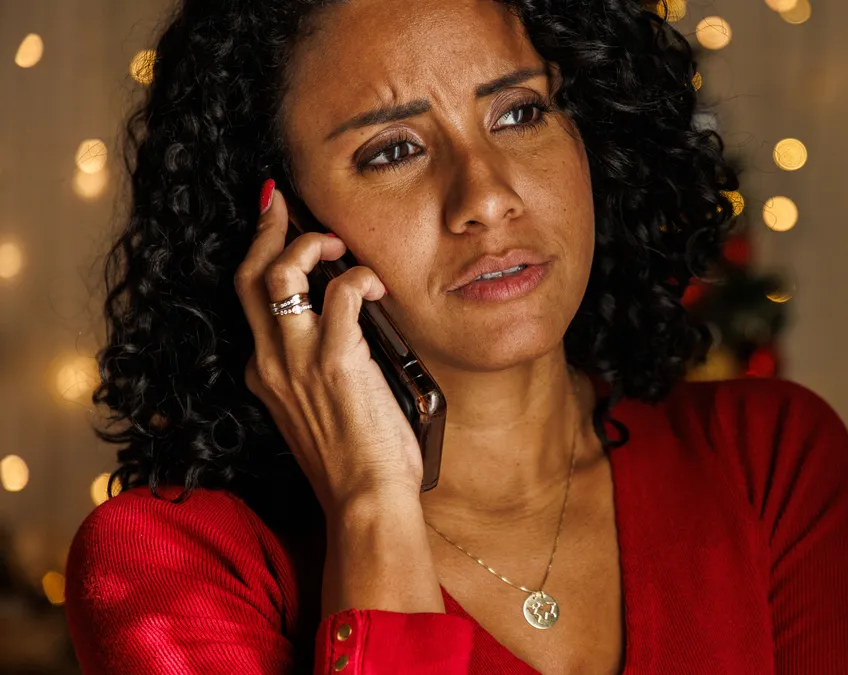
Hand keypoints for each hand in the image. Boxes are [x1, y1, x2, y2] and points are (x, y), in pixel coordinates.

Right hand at [234, 181, 423, 514]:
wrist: (362, 501)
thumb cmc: (353, 463)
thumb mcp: (319, 413)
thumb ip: (319, 373)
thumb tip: (350, 332)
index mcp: (264, 375)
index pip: (249, 303)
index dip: (261, 257)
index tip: (276, 228)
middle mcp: (271, 364)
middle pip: (250, 277)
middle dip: (266, 230)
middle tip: (283, 201)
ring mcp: (298, 362)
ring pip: (280, 276)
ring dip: (308, 246)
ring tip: (338, 244)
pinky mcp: (336, 362)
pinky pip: (340, 295)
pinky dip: (359, 278)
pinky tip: (376, 285)